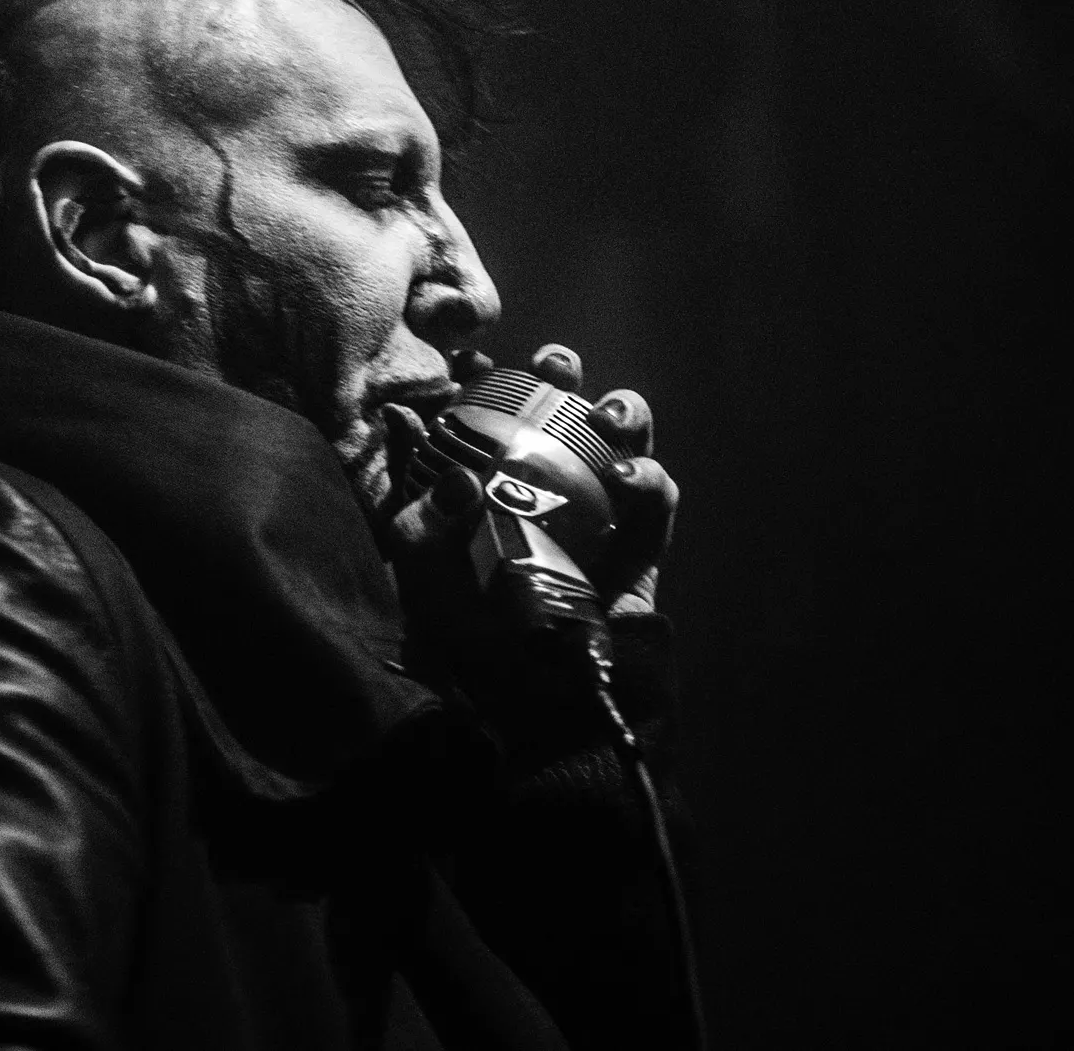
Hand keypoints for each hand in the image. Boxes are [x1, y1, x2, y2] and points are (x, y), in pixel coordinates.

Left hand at [378, 343, 679, 661]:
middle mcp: (547, 495)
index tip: (468, 358)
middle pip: (560, 413)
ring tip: (603, 411)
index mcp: (492, 494)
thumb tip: (416, 431)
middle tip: (549, 365)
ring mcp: (599, 518)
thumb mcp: (425, 581)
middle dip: (559, 375)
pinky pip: (657, 499)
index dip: (482, 381)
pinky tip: (623, 479)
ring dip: (620, 410)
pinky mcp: (640, 547)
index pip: (489, 418)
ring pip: (622, 440)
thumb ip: (417, 516)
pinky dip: (647, 478)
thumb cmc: (478, 652)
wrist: (545, 714)